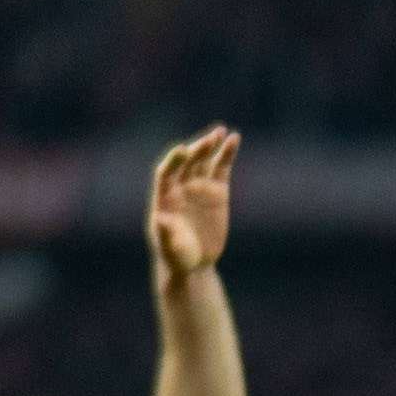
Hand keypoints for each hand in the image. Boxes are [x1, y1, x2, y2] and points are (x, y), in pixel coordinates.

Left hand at [146, 127, 237, 284]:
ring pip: (204, 160)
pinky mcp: (217, 191)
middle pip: (187, 162)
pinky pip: (221, 168)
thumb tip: (161, 219)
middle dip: (197, 150)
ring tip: (221, 132)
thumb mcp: (169, 248)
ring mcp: (199, 187)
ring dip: (211, 145)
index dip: (174, 161)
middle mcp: (180, 186)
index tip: (182, 150)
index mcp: (164, 196)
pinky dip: (227, 154)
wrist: (194, 262)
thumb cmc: (177, 256)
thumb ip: (165, 233)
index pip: (166, 172)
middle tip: (209, 140)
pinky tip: (233, 140)